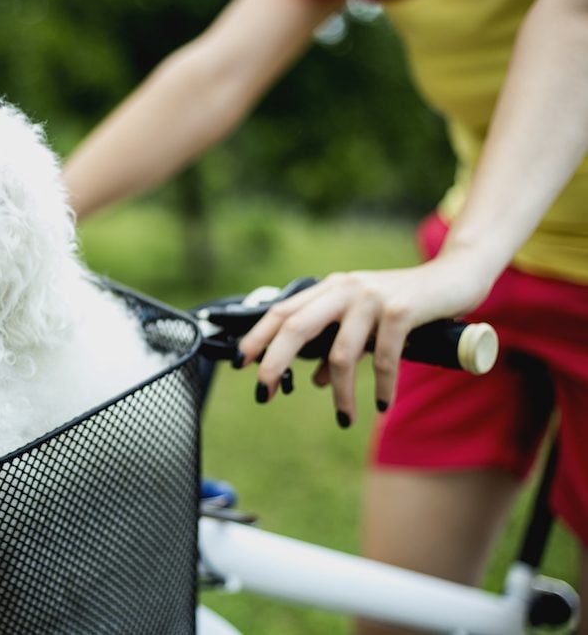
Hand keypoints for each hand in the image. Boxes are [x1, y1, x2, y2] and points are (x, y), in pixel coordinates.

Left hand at [236, 258, 489, 424]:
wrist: (455, 277)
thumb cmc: (406, 304)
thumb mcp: (363, 324)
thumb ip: (335, 346)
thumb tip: (310, 379)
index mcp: (330, 289)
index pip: (282, 311)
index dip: (257, 336)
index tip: (240, 362)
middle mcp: (345, 289)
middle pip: (296, 327)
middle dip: (275, 362)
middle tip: (263, 394)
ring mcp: (371, 298)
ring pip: (341, 353)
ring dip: (339, 392)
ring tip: (344, 417)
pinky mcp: (401, 310)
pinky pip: (383, 357)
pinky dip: (381, 385)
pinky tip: (380, 404)